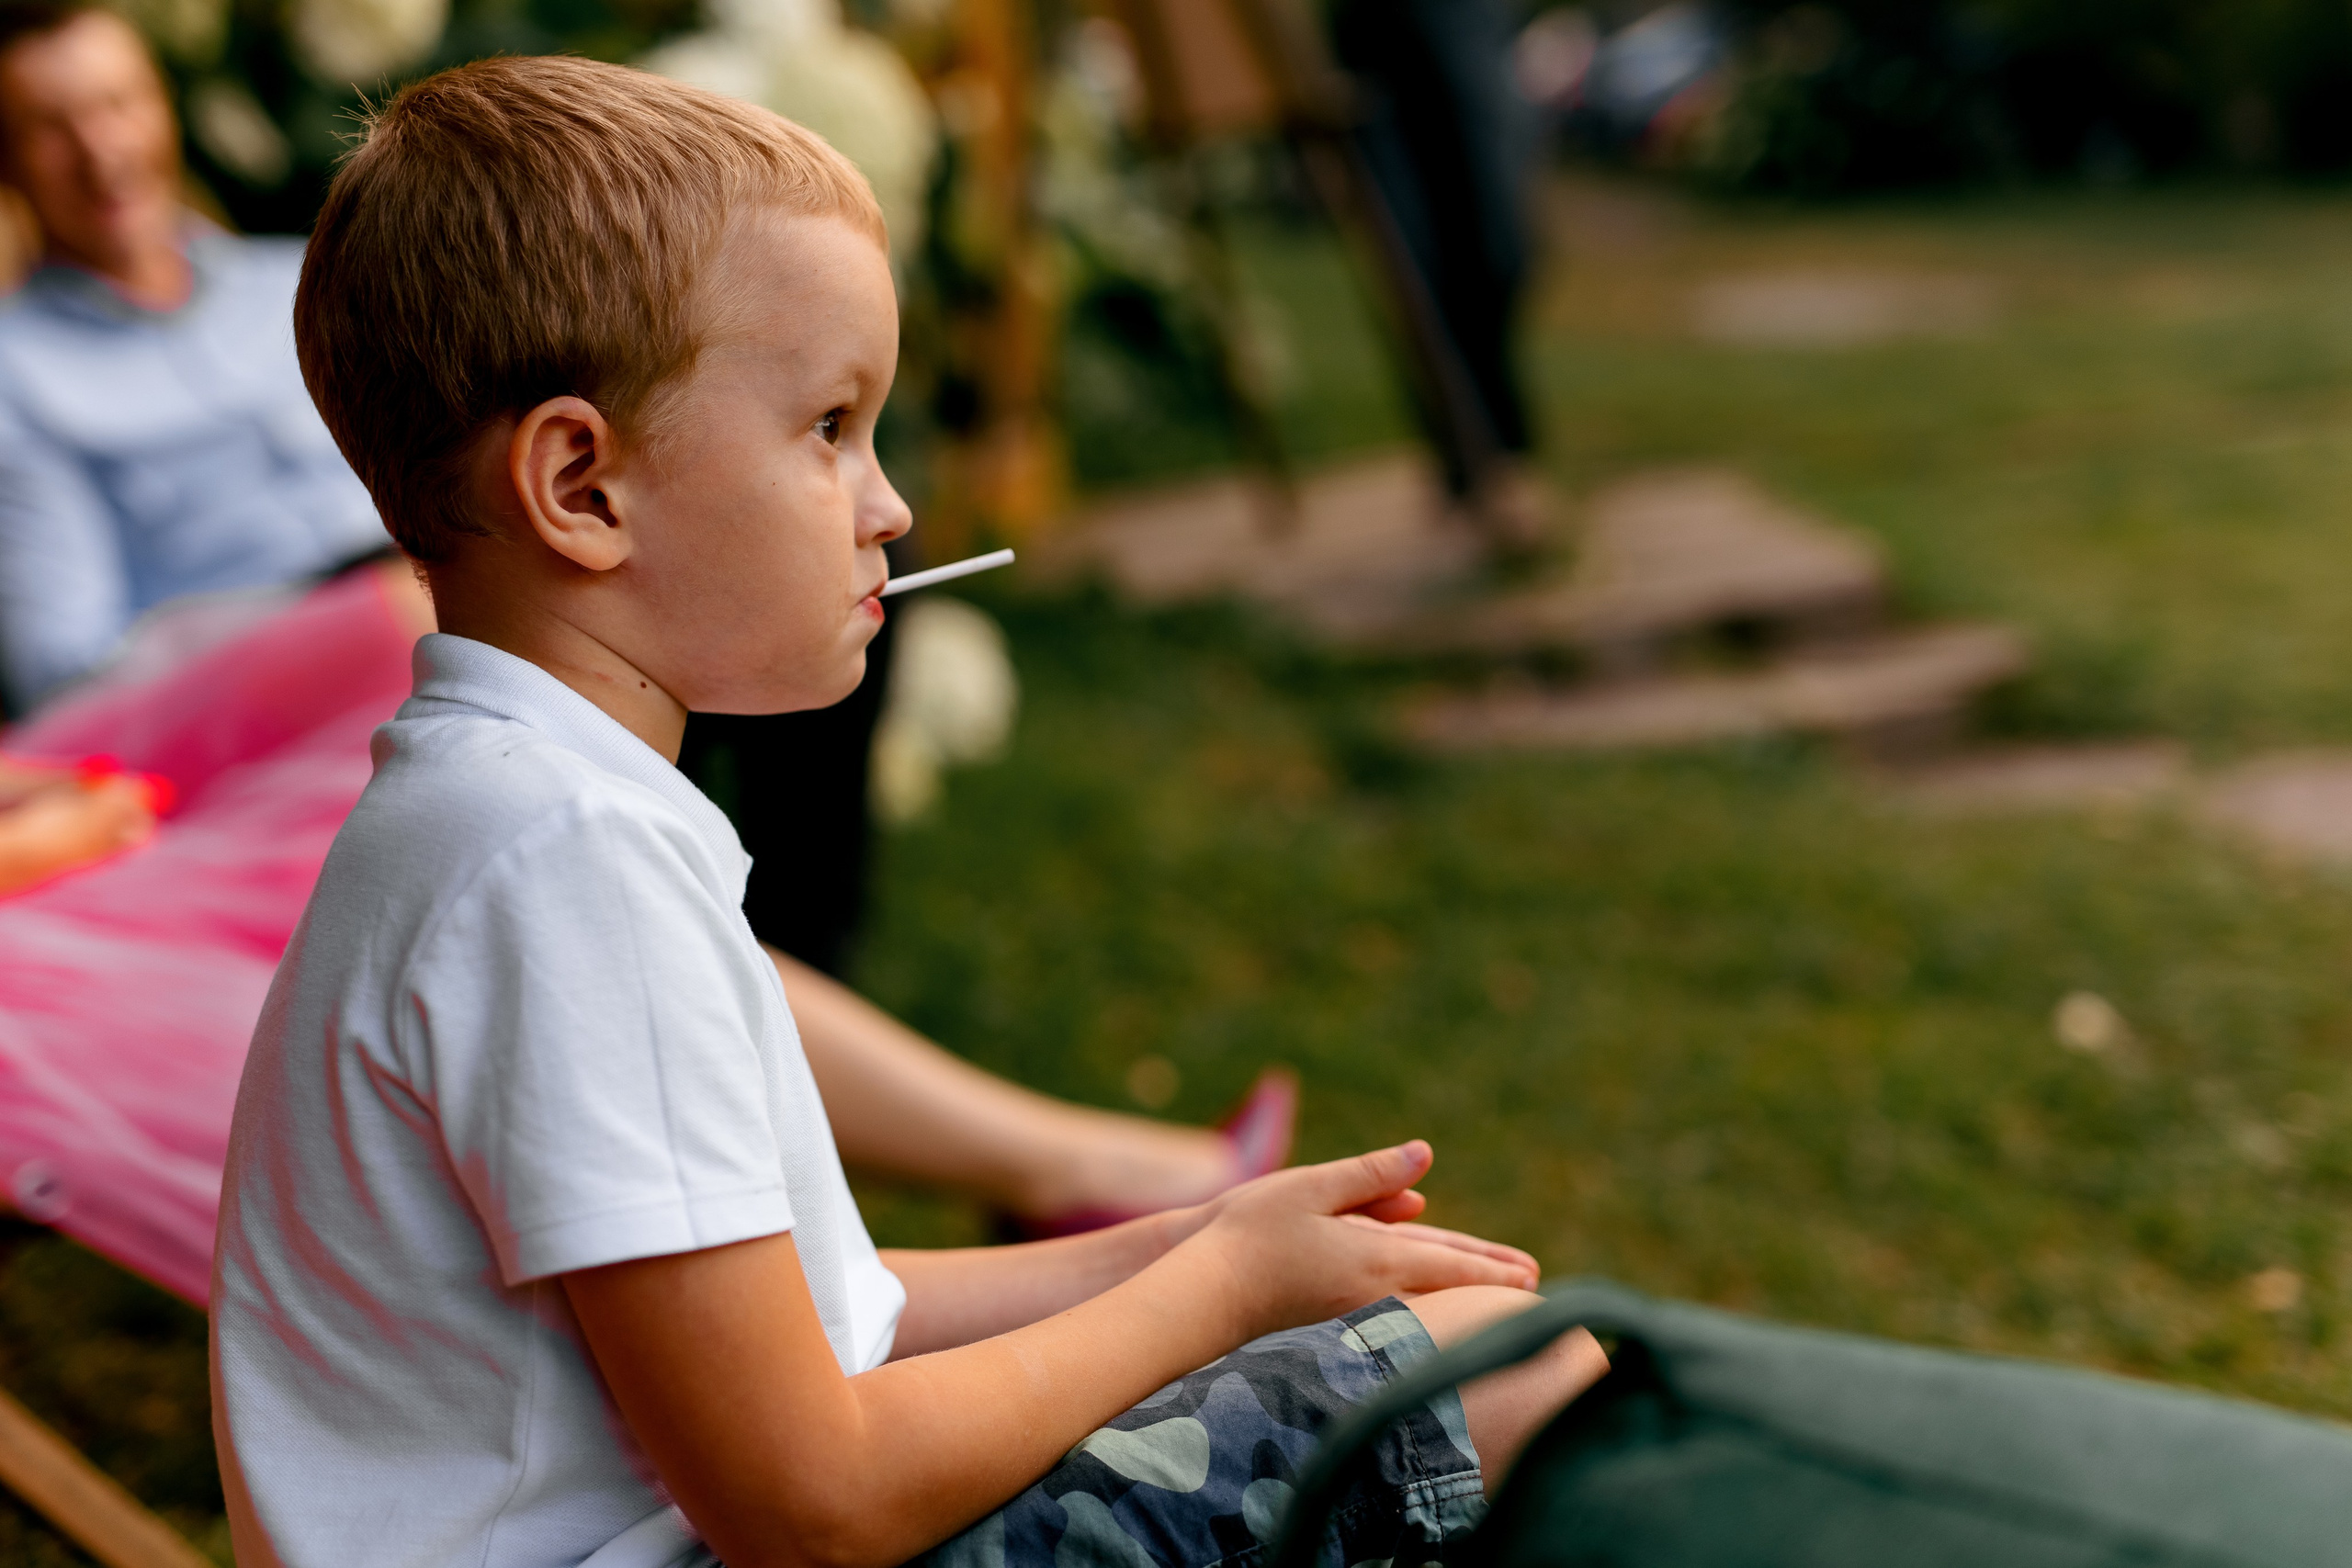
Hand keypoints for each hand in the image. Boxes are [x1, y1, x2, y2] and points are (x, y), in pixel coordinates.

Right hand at [1183, 1141, 1539, 1340]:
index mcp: (1375, 1260)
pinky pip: (1394, 1308)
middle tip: (1533, 1287)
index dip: (1492, 1269)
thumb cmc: (1250, 1234)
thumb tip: (1425, 1155)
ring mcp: (1354, 1314)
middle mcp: (1373, 1294)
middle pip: (1445, 1289)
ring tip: (1488, 1292)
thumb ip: (1372, 1174)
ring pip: (1423, 1301)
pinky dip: (1421, 1302)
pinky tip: (1424, 1299)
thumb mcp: (1312, 1188)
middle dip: (1486, 1283)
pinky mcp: (1333, 1324)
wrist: (1204, 1293)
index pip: (1450, 1264)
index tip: (1532, 1276)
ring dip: (1458, 1293)